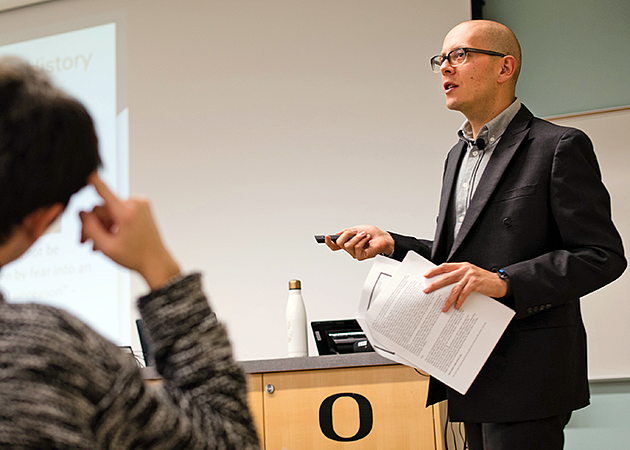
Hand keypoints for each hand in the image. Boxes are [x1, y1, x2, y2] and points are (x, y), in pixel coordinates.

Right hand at [80, 173, 180, 290]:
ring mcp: (140, 204)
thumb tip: (81, 212)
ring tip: (96, 245)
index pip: (104, 190)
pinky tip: (107, 238)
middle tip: (84, 241)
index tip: (86, 168)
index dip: (92, 180)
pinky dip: (112, 223)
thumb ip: (90, 228)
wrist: (157, 262)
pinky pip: (119, 211)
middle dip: (92, 225)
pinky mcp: (142, 207)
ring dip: (101, 226)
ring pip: (110, 211)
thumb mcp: (106, 247)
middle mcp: (135, 204)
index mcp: (127, 212)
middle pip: (102, 208)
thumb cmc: (136, 257)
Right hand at [324, 225, 394, 260]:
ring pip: (348, 246)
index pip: (335, 246)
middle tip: (353, 231)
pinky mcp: (362, 256)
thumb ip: (346, 232)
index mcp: (348, 243)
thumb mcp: (357, 228)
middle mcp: (350, 249)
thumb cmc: (373, 233)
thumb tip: (337, 234)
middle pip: (339, 244)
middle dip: (346, 234)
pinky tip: (367, 239)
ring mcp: (356, 253)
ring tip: (364, 234)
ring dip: (357, 237)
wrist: (383, 238)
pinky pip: (357, 249)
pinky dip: (362, 241)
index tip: (327, 237)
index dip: (329, 242)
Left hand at [423, 262, 507, 311]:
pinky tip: (456, 307)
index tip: (426, 275)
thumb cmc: (484, 280)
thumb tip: (445, 284)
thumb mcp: (470, 274)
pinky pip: (464, 294)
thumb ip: (460, 276)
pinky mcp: (475, 283)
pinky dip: (459, 301)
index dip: (435, 270)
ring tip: (443, 307)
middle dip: (435, 284)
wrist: (499, 282)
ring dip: (448, 299)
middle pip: (446, 277)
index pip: (445, 266)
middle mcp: (465, 269)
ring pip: (454, 288)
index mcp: (462, 266)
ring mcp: (470, 276)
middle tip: (426, 290)